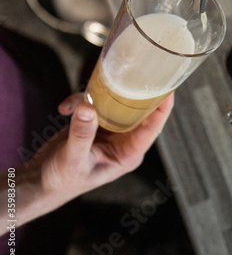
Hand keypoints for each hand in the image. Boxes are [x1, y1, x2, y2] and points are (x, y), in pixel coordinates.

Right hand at [31, 93, 173, 205]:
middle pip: (137, 109)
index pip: (153, 128)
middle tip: (126, 74)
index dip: (162, 107)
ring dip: (94, 97)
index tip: (168, 87)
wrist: (39, 181)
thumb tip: (88, 108)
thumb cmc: (61, 181)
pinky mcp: (94, 122)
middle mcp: (123, 141)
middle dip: (129, 92)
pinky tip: (63, 109)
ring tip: (75, 103)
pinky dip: (78, 101)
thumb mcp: (73, 159)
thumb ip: (82, 134)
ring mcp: (109, 130)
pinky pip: (93, 102)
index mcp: (128, 154)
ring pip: (113, 102)